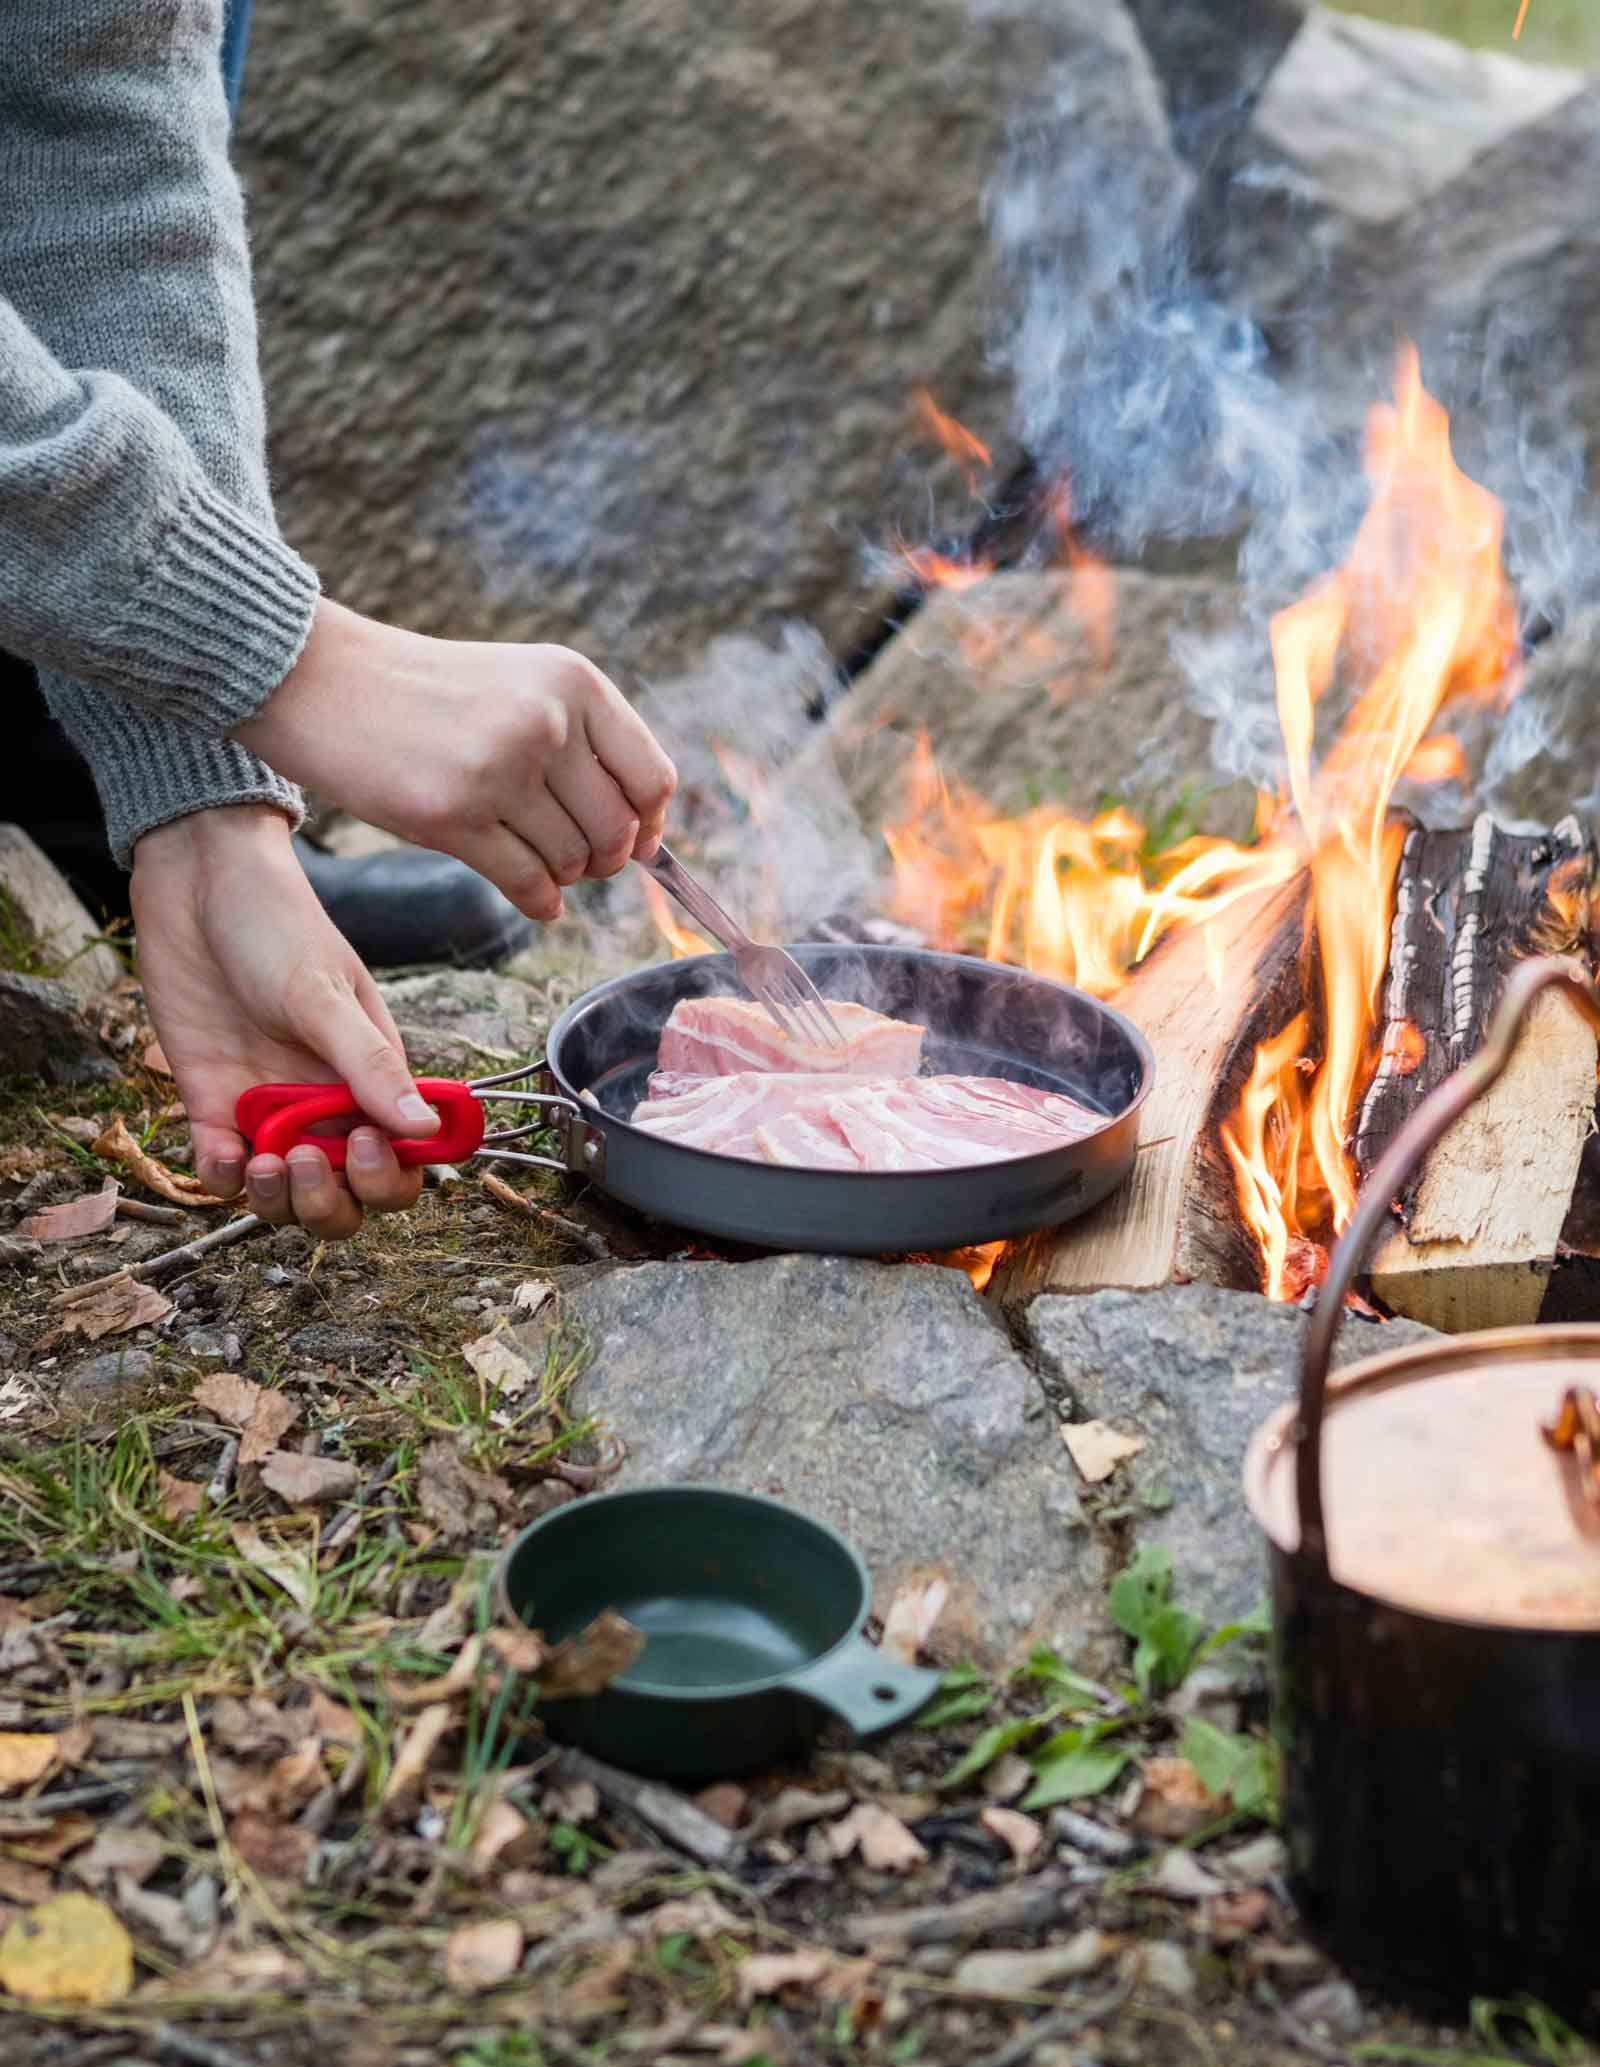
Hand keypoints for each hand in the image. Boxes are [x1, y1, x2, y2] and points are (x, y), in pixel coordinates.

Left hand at [130, 806, 438, 1239]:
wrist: (195, 882)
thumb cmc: (275, 923)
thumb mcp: (324, 993)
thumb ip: (370, 1065)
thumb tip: (423, 1128)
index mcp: (372, 1076)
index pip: (403, 1158)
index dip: (390, 1175)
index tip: (366, 1145)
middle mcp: (325, 1102)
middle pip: (347, 1194)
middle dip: (332, 1200)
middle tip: (306, 1161)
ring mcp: (268, 1107)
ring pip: (286, 1195)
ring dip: (279, 1201)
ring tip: (263, 1162)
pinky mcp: (211, 1103)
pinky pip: (222, 1170)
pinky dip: (224, 1177)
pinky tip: (223, 1152)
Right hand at [235, 601, 676, 922]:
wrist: (323, 681)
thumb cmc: (430, 694)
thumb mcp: (523, 685)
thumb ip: (586, 743)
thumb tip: (646, 836)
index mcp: (574, 682)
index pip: (653, 779)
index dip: (651, 824)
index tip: (637, 843)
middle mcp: (545, 721)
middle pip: (617, 831)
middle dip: (603, 859)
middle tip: (575, 858)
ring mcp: (498, 769)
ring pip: (572, 862)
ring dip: (562, 876)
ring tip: (535, 859)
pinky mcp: (452, 816)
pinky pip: (528, 885)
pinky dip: (539, 903)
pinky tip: (532, 897)